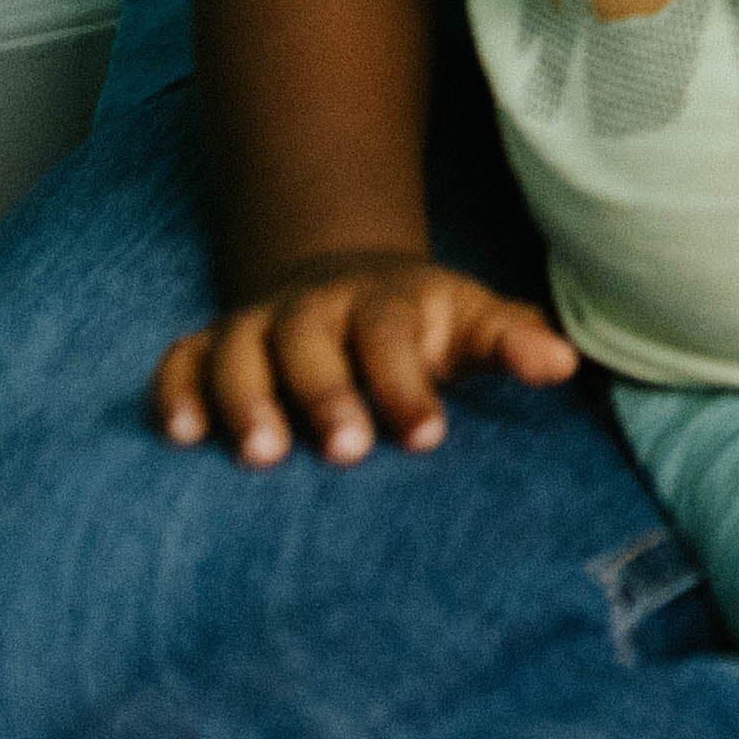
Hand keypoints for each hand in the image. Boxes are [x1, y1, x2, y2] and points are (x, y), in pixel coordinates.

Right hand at [150, 252, 577, 467]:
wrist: (345, 282)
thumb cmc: (419, 324)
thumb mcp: (470, 322)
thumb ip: (511, 341)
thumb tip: (563, 364)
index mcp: (384, 301)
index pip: (392, 333)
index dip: (409, 382)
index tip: (430, 436)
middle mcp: (315, 308)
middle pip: (312, 338)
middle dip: (327, 392)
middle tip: (346, 452)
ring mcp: (258, 324)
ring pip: (239, 348)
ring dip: (246, 397)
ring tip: (260, 456)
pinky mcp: (210, 346)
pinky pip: (179, 360)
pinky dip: (174, 390)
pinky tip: (181, 435)